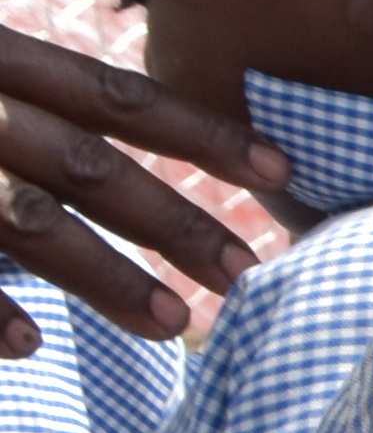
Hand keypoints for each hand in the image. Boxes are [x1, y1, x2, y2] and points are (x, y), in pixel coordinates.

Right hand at [0, 21, 280, 346]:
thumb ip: (36, 86)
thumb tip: (104, 104)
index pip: (115, 97)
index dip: (203, 133)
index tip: (284, 171)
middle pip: (86, 166)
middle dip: (173, 222)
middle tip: (245, 273)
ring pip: (28, 220)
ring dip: (105, 277)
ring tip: (174, 324)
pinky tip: (32, 346)